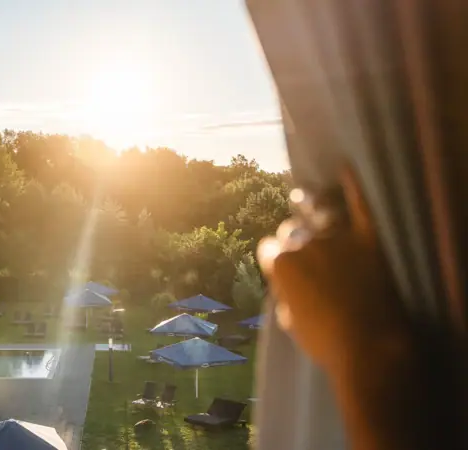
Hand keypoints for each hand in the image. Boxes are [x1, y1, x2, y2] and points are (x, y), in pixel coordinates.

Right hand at [257, 167, 406, 371]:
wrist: (369, 348)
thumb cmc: (323, 340)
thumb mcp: (288, 320)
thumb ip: (283, 290)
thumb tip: (284, 279)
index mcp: (281, 264)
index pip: (267, 248)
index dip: (273, 258)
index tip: (280, 266)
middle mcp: (305, 244)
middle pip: (292, 229)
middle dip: (294, 238)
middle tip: (305, 252)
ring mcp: (337, 238)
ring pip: (319, 214)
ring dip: (313, 212)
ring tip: (310, 203)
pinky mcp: (368, 238)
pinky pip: (359, 204)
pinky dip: (352, 186)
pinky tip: (345, 169)